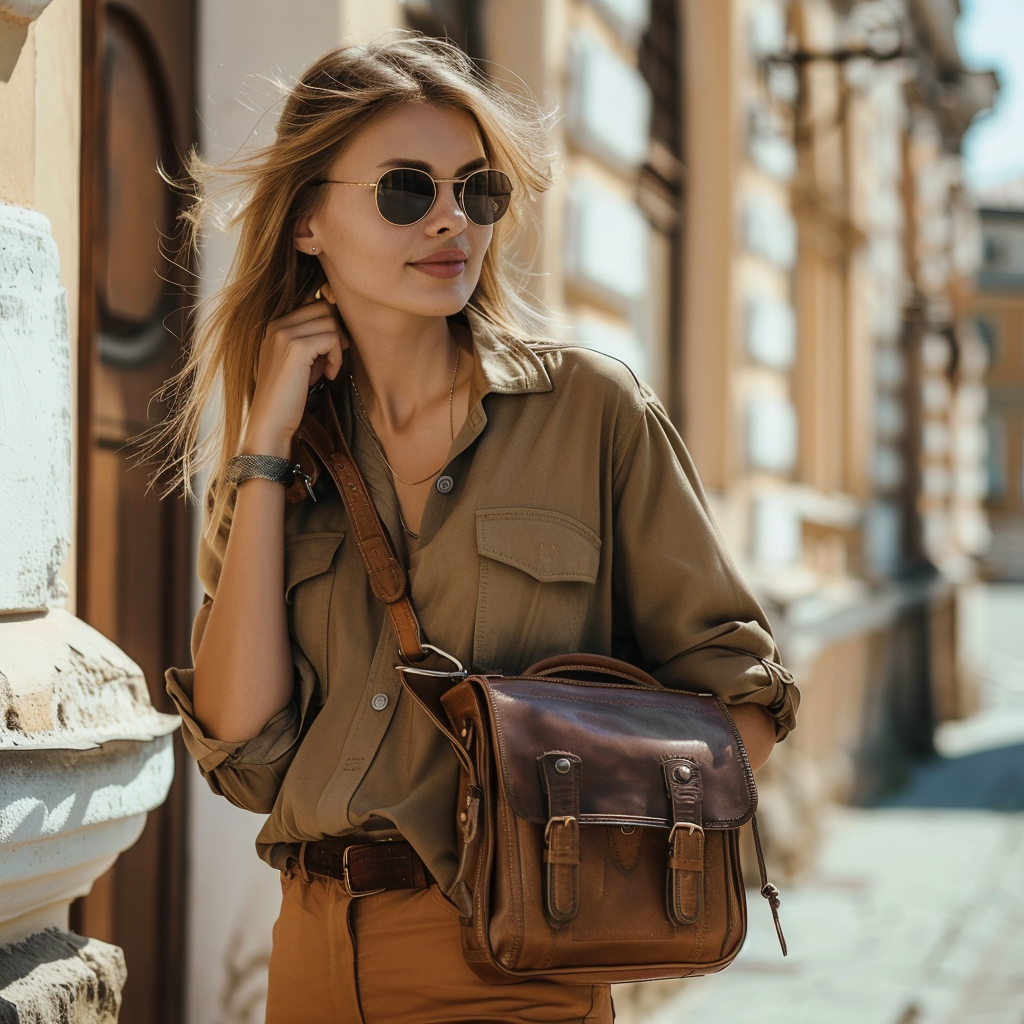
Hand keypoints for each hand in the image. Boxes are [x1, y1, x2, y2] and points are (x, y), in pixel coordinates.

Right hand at [243, 294, 347, 456]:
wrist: (270, 422)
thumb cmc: (289, 396)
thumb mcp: (300, 362)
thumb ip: (313, 339)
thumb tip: (340, 322)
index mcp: (276, 324)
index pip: (315, 303)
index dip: (329, 327)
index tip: (326, 353)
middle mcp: (277, 323)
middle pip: (325, 308)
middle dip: (335, 333)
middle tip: (329, 361)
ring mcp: (285, 334)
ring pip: (331, 321)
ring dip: (337, 348)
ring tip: (326, 371)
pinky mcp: (296, 348)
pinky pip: (332, 339)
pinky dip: (336, 358)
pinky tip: (327, 376)